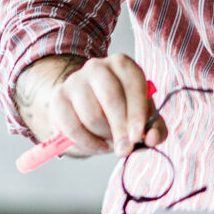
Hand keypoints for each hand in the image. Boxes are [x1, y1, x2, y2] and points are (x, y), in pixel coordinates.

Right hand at [41, 54, 163, 156]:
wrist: (87, 107)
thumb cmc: (120, 110)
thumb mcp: (142, 116)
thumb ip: (154, 128)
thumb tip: (152, 138)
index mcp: (122, 65)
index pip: (132, 85)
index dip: (137, 113)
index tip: (138, 137)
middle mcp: (97, 67)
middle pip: (110, 98)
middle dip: (120, 129)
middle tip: (124, 149)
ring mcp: (75, 81)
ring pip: (92, 116)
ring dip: (104, 137)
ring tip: (110, 141)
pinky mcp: (59, 98)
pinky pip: (72, 127)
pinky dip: (87, 143)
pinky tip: (97, 145)